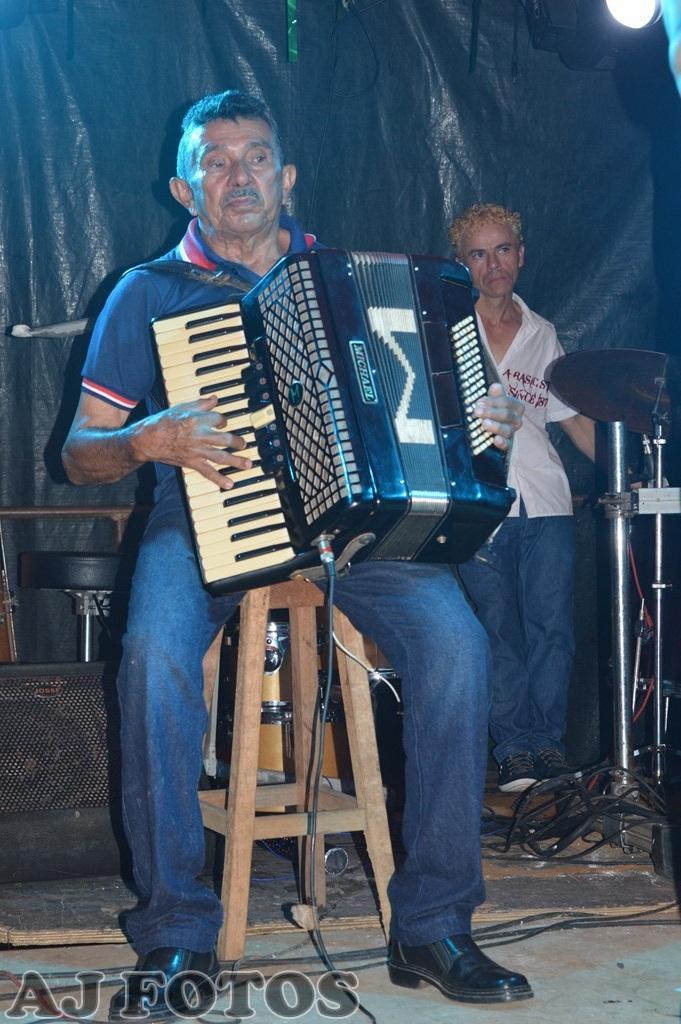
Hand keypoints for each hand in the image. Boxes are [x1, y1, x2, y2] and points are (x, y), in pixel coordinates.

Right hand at [132, 395, 250, 487]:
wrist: (146, 440)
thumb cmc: (161, 423)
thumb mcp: (181, 408)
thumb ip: (200, 404)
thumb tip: (214, 398)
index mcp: (197, 419)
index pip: (218, 419)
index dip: (223, 421)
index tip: (223, 424)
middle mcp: (199, 435)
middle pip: (225, 439)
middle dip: (237, 442)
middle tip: (243, 444)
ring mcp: (196, 450)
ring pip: (221, 456)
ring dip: (236, 461)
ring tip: (248, 464)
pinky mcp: (191, 462)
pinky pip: (208, 472)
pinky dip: (219, 479)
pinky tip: (229, 484)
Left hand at [474, 382, 522, 450]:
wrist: (489, 431)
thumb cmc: (493, 412)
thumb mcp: (493, 402)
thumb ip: (494, 395)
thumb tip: (496, 386)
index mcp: (515, 407)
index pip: (507, 402)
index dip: (493, 401)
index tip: (479, 402)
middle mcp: (516, 420)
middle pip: (507, 415)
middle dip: (490, 412)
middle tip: (476, 411)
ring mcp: (511, 433)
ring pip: (507, 430)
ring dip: (495, 426)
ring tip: (484, 424)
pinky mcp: (506, 445)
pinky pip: (507, 445)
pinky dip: (502, 443)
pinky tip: (495, 440)